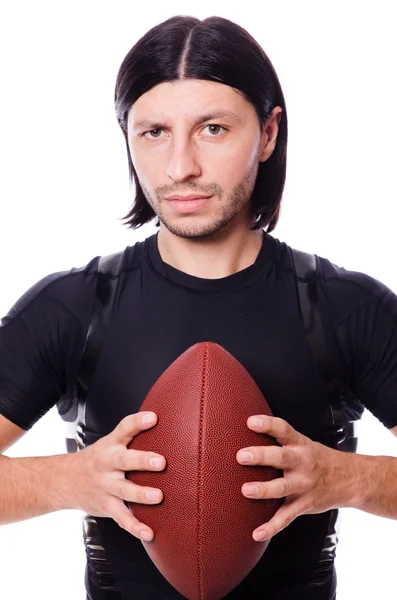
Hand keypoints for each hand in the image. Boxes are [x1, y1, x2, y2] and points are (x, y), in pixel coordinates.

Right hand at [67, 412, 165, 540]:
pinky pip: (122, 518)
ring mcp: (106, 486)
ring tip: (158, 497)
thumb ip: (133, 434)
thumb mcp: (110, 442)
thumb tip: (165, 421)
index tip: (153, 417)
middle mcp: (107, 463)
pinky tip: (149, 533)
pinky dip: (135, 527)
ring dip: (141, 494)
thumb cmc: (98, 459)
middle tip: (161, 462)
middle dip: (142, 461)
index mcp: (110, 444)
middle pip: (123, 460)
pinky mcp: (106, 506)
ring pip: (123, 490)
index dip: (138, 422)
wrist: (64, 480)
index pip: (124, 428)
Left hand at [236, 414, 346, 541]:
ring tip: (246, 490)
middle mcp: (302, 463)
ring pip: (282, 487)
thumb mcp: (302, 442)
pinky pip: (286, 517)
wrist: (349, 479)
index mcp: (300, 444)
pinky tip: (257, 533)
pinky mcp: (304, 505)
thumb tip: (246, 428)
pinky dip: (271, 527)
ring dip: (264, 489)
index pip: (283, 430)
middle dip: (262, 456)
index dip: (267, 425)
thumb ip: (279, 438)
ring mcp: (303, 485)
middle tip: (241, 456)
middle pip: (282, 457)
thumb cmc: (316, 458)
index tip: (250, 421)